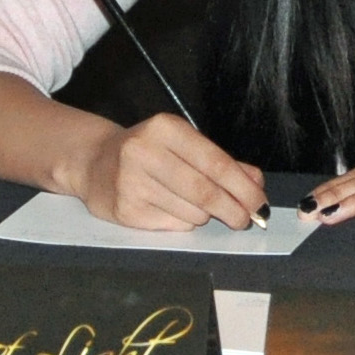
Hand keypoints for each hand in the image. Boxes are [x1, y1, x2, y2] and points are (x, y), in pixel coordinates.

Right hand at [68, 113, 269, 231]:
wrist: (94, 162)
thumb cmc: (148, 152)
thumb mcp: (183, 145)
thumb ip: (221, 162)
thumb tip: (256, 183)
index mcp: (165, 128)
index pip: (215, 163)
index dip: (243, 187)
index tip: (260, 202)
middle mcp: (145, 152)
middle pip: (205, 192)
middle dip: (233, 210)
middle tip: (246, 219)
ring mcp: (132, 183)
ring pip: (192, 213)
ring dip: (205, 216)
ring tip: (195, 206)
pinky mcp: (126, 211)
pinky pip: (174, 226)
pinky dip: (183, 222)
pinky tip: (171, 209)